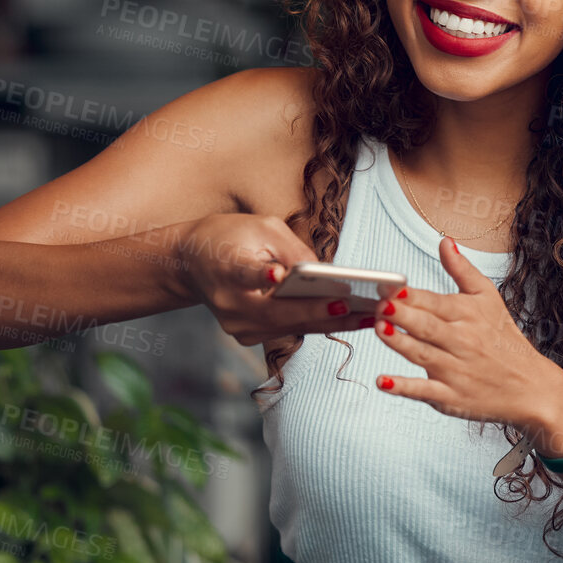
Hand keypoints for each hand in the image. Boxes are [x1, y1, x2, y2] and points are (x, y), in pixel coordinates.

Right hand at [177, 213, 373, 346]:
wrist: (191, 263)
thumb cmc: (229, 237)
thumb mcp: (260, 226)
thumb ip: (292, 249)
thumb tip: (328, 276)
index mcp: (226, 269)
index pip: (244, 274)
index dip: (261, 277)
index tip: (276, 275)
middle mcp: (231, 306)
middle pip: (281, 312)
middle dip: (323, 311)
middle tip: (361, 309)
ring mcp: (238, 327)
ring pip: (291, 327)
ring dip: (332, 323)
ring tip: (371, 316)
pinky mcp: (248, 336)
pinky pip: (290, 329)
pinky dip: (319, 322)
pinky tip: (353, 318)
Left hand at [369, 236, 562, 444]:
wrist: (531, 387)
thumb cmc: (505, 339)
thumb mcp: (489, 298)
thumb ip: (462, 270)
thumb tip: (444, 242)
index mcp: (467, 315)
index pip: (434, 302)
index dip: (410, 295)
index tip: (388, 285)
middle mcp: (461, 341)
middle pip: (426, 326)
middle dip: (401, 314)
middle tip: (378, 304)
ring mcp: (455, 370)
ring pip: (422, 354)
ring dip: (399, 342)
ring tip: (379, 328)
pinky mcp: (450, 396)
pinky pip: (424, 390)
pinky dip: (403, 387)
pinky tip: (382, 381)